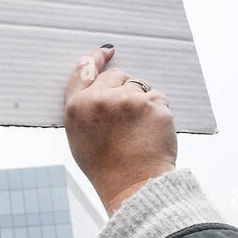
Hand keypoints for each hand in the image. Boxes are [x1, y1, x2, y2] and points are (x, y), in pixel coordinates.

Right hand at [63, 45, 176, 215]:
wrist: (133, 186)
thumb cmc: (105, 166)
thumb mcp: (79, 136)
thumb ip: (84, 107)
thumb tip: (98, 85)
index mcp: (77, 106)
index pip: (84, 70)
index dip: (96, 58)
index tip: (107, 51)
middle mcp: (101, 98)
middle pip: (117, 75)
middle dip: (123, 88)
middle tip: (126, 116)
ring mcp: (129, 100)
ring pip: (141, 87)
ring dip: (143, 102)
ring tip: (138, 131)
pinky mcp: (154, 105)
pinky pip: (159, 99)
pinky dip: (158, 113)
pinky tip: (151, 133)